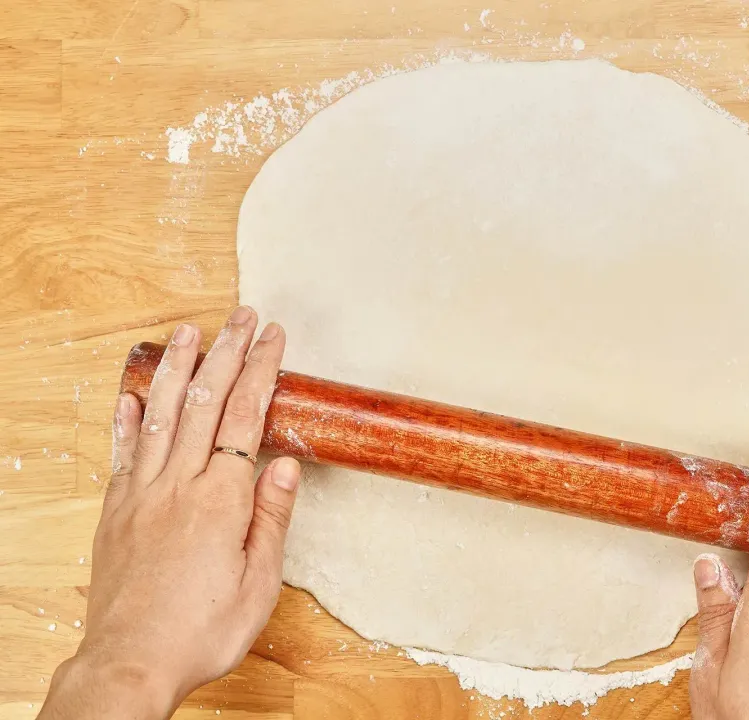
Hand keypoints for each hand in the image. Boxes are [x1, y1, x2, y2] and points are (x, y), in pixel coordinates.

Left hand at [40, 307, 300, 719]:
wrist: (130, 662)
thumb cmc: (201, 630)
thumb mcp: (257, 583)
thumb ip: (271, 518)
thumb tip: (285, 464)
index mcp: (220, 500)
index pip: (244, 416)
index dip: (261, 371)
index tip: (273, 337)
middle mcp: (177, 486)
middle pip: (202, 402)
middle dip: (226, 352)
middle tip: (241, 316)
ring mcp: (141, 495)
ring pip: (158, 415)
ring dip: (176, 369)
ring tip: (187, 332)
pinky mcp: (116, 511)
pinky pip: (122, 453)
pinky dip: (127, 418)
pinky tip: (131, 394)